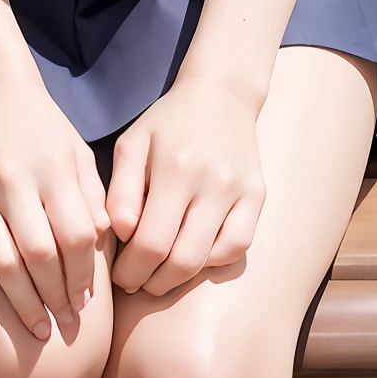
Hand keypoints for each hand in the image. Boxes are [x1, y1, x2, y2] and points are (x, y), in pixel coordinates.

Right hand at [0, 78, 111, 341]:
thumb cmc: (45, 131)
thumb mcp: (78, 154)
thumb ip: (93, 198)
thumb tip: (102, 249)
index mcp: (52, 167)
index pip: (76, 235)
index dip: (85, 275)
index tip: (88, 300)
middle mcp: (12, 179)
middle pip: (40, 254)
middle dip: (57, 297)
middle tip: (67, 323)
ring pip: (1, 263)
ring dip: (22, 305)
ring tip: (39, 330)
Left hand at [106, 76, 265, 295]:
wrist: (220, 95)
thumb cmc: (167, 123)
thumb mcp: (132, 145)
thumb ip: (120, 192)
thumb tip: (122, 235)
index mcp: (175, 168)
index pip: (151, 242)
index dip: (131, 270)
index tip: (119, 277)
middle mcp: (212, 182)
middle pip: (182, 259)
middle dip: (153, 282)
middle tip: (136, 282)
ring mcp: (239, 191)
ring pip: (211, 259)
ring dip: (180, 278)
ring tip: (159, 276)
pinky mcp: (257, 196)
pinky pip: (239, 246)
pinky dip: (214, 262)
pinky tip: (194, 257)